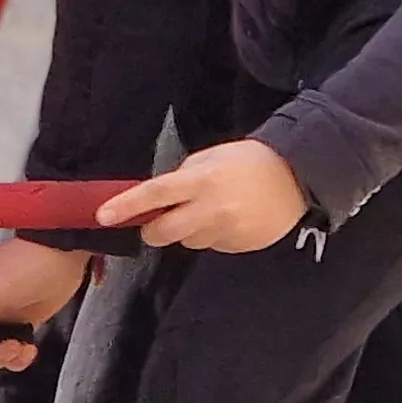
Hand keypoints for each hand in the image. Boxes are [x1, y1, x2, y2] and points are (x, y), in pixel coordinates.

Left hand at [98, 139, 310, 252]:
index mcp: (201, 180)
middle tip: (156, 222)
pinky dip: (213, 236)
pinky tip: (230, 220)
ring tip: (210, 211)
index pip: (154, 195)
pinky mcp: (240, 246)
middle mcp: (211, 209)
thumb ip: (184, 175)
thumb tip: (161, 197)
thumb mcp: (213, 156)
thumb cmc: (250, 160)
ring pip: (188, 242)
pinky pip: (213, 246)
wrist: (299, 176)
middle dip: (152, 230)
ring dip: (188, 231)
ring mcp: (227, 231)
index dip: (126, 206)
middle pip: (164, 232)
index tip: (103, 216)